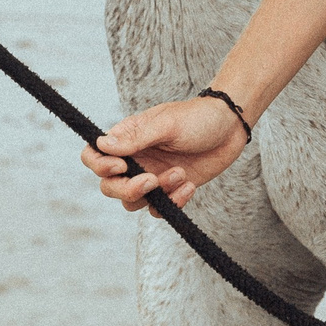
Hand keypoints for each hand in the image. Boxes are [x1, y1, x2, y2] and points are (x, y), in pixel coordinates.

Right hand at [82, 95, 248, 211]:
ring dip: (155, 194)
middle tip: (151, 180)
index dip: (99, 167)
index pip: (94, 156)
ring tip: (180, 174)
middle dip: (128, 189)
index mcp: (127, 138)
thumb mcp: (167, 124)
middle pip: (110, 186)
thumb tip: (101, 144)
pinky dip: (173, 202)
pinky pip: (159, 208)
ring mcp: (151, 175)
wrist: (231, 127)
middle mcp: (135, 159)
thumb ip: (135, 138)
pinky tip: (189, 185)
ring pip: (132, 201)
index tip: (121, 166)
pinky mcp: (170, 189)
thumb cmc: (198, 117)